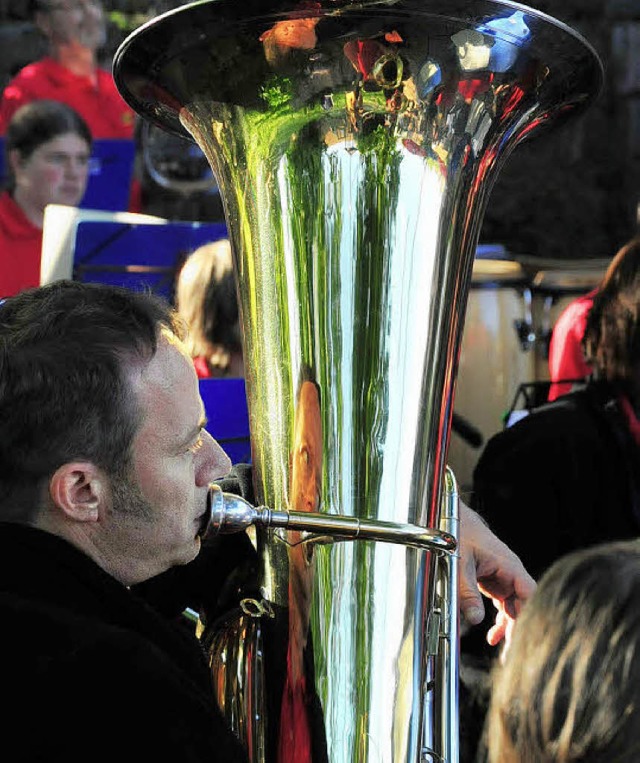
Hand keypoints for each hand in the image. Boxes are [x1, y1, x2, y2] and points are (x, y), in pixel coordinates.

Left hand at [458, 500, 534, 646]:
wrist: (450, 518)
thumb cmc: (458, 533)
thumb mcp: (459, 564)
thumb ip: (466, 591)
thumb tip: (474, 619)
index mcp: (508, 565)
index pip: (530, 593)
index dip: (531, 615)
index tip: (527, 636)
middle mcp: (510, 572)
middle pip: (524, 605)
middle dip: (519, 629)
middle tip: (511, 653)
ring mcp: (502, 577)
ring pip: (514, 607)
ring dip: (509, 627)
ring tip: (501, 649)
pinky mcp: (493, 581)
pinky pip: (503, 604)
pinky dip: (499, 619)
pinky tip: (493, 635)